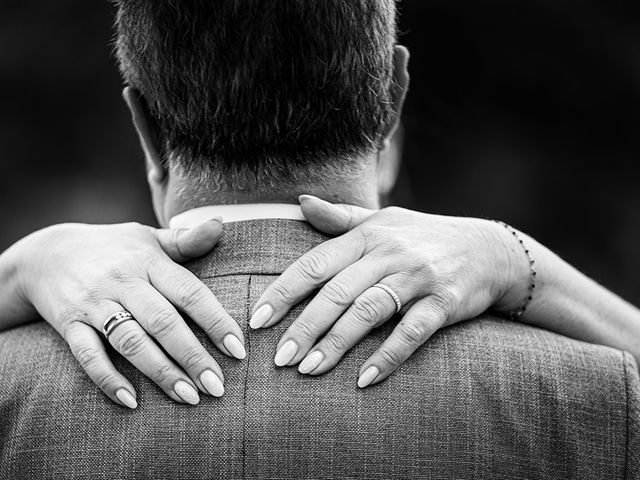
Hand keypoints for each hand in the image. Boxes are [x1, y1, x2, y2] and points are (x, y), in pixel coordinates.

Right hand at [13, 220, 244, 407]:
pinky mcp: (69, 324)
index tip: (238, 349)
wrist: (46, 253)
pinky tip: (130, 401)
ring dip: (160, 372)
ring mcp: (94, 304)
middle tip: (217, 387)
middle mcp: (123, 282)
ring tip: (188, 397)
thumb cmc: (112, 247)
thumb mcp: (148, 237)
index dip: (216, 321)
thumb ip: (186, 239)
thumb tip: (221, 224)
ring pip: (130, 342)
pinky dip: (107, 378)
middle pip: (163, 322)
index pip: (189, 292)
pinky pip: (87, 354)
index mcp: (149, 261)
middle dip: (192, 356)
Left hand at [251, 196, 523, 387]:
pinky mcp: (444, 303)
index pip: (315, 263)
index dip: (283, 292)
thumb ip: (339, 216)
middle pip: (337, 292)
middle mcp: (389, 254)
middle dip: (304, 327)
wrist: (488, 249)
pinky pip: (412, 332)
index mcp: (367, 235)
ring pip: (368, 312)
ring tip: (307, 371)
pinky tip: (364, 380)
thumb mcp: (382, 220)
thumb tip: (300, 201)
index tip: (257, 321)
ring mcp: (417, 278)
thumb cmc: (423, 236)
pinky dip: (388, 357)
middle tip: (278, 360)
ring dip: (336, 344)